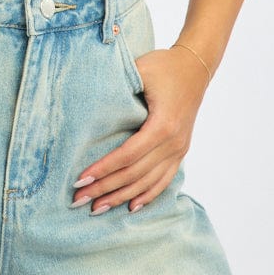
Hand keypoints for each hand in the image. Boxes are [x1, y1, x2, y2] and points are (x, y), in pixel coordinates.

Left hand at [71, 45, 209, 212]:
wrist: (194, 68)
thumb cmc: (163, 66)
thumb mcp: (140, 70)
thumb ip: (120, 87)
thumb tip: (90, 105)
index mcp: (163, 125)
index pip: (128, 155)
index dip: (104, 169)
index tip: (81, 180)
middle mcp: (173, 143)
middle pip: (135, 174)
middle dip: (105, 189)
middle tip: (78, 200)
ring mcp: (179, 149)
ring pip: (148, 183)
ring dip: (121, 197)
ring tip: (97, 209)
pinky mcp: (180, 151)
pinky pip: (164, 180)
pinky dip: (147, 196)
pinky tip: (131, 207)